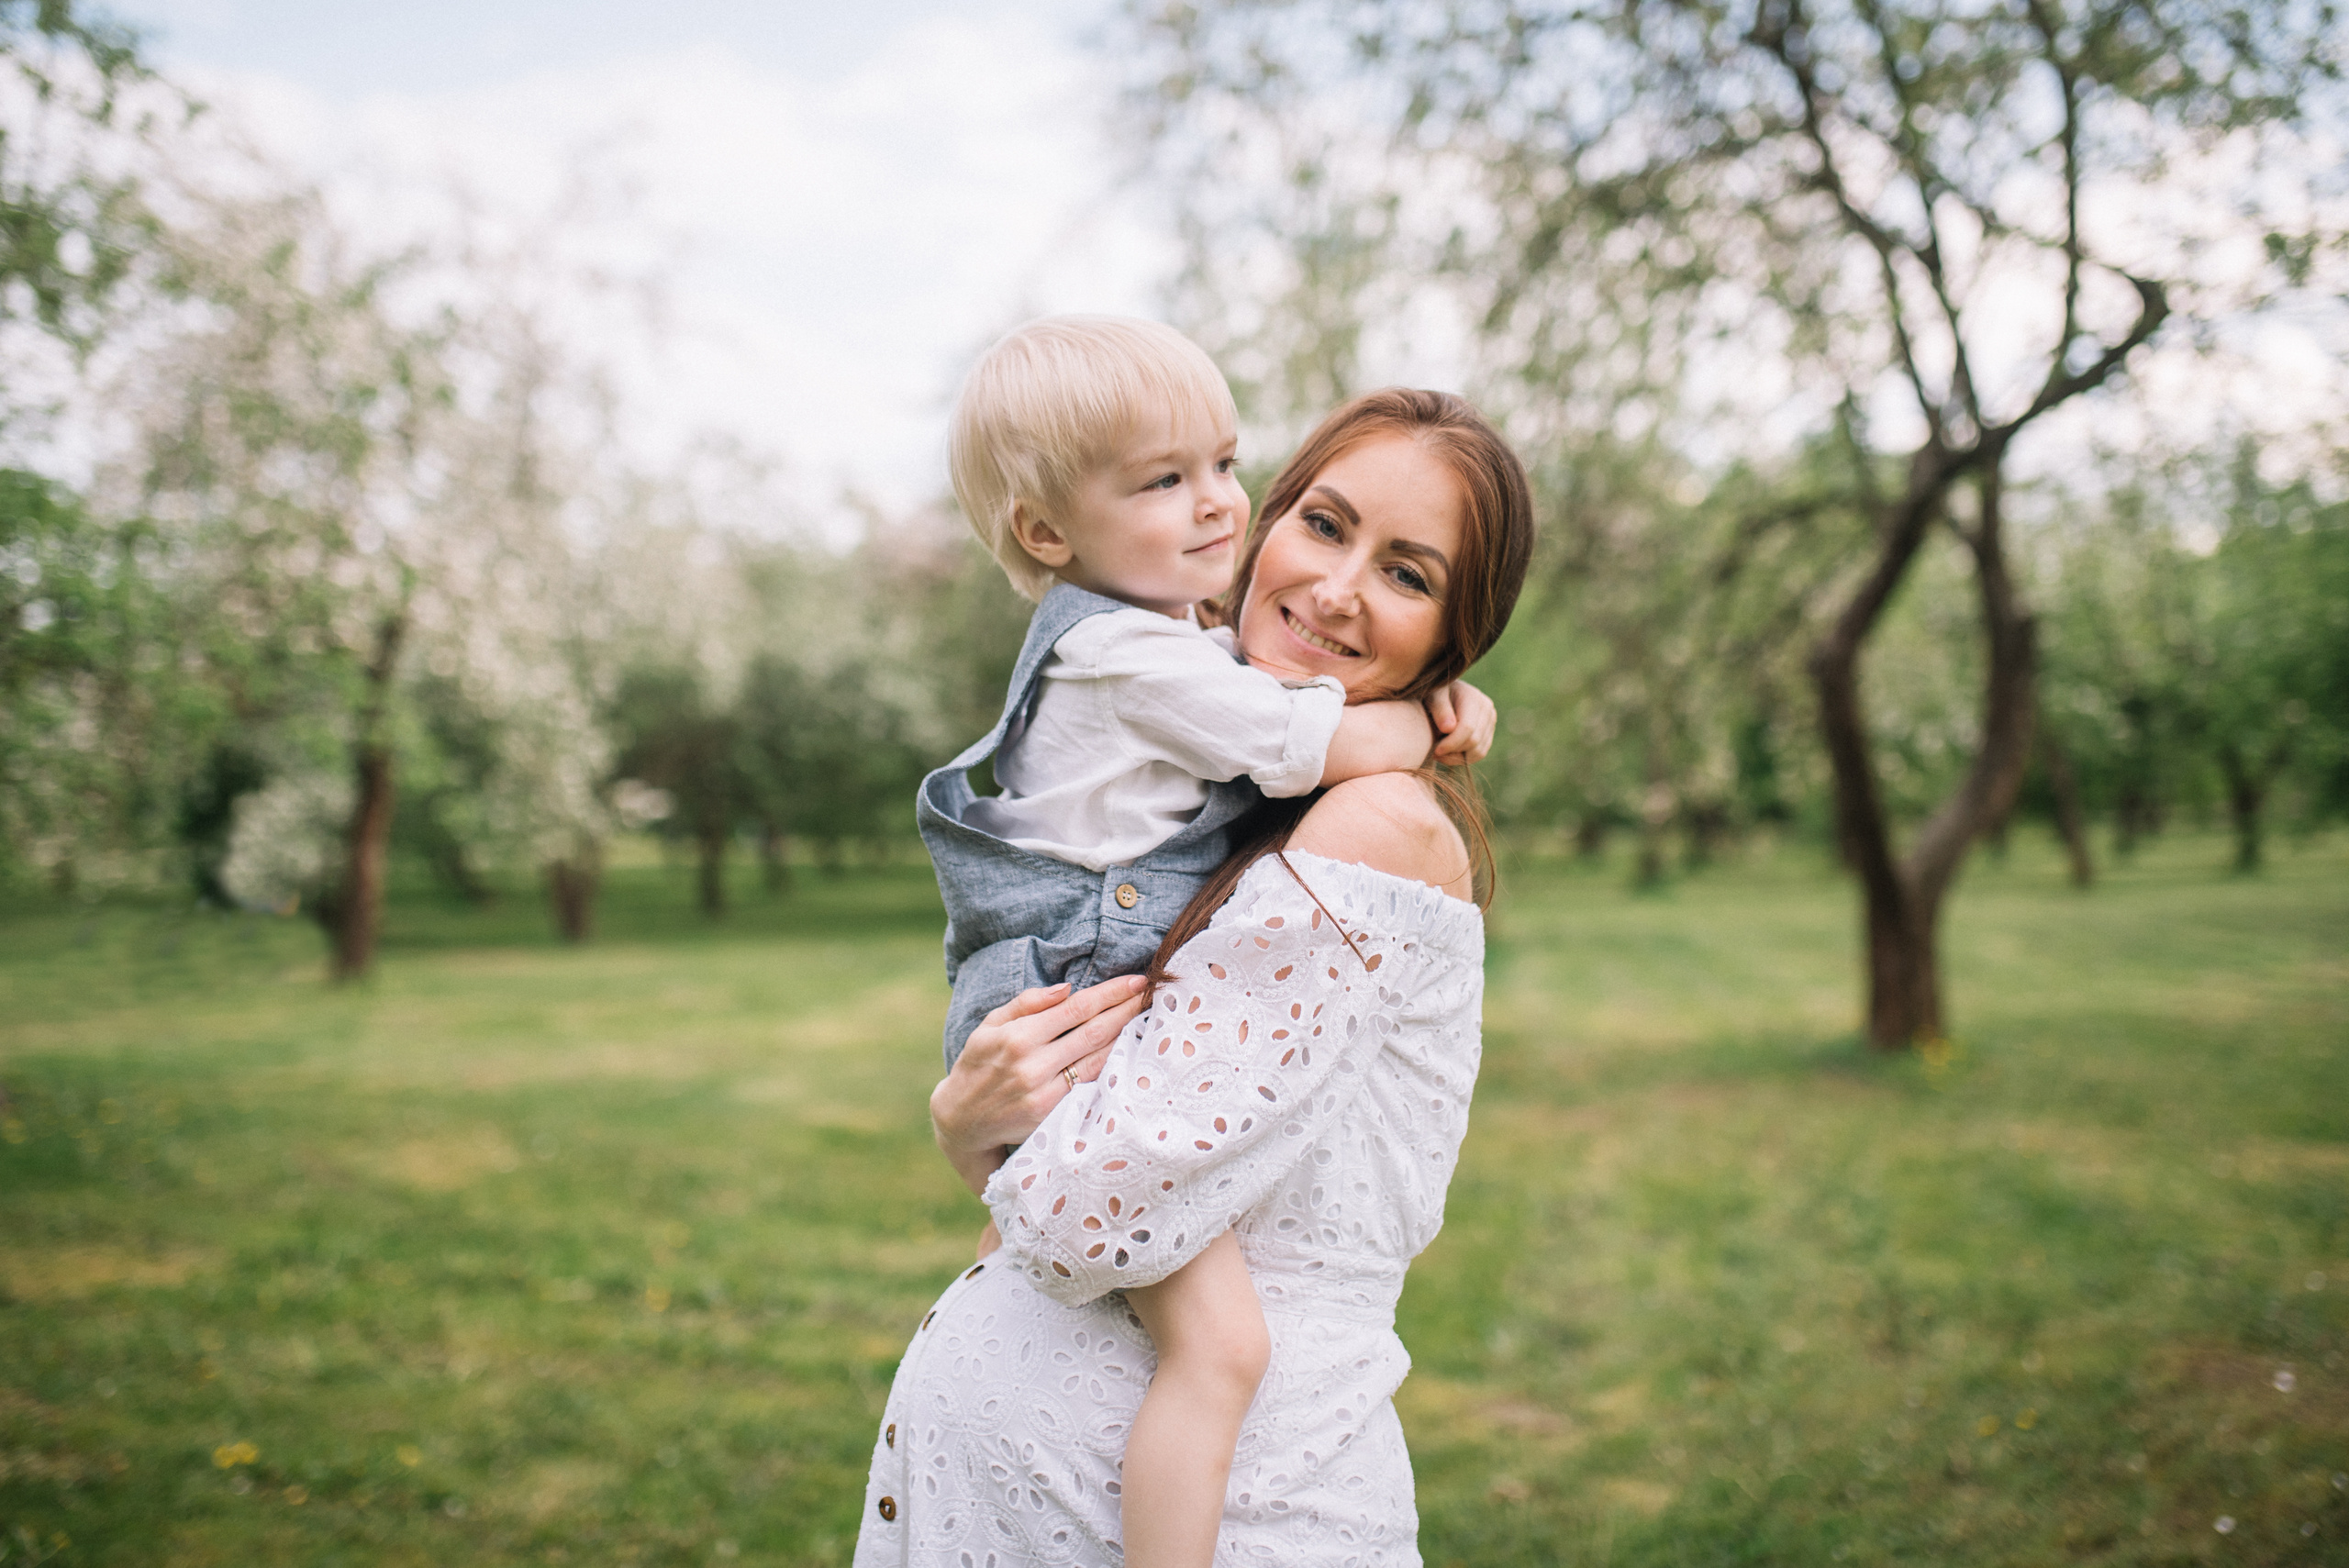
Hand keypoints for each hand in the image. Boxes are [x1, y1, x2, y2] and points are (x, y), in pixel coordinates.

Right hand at [928, 974, 1148, 1197]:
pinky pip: (1091, 1084)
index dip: (1110, 993)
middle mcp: (1033, 1065)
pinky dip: (1112, 1066)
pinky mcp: (1053, 1115)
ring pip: (1098, 1059)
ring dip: (1127, 1037)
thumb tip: (1066, 989)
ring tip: (1149, 1017)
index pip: (1076, 1008)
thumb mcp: (989, 1025)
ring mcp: (1045, 1093)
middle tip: (1154, 993)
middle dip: (1127, 1009)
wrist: (962, 1120)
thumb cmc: (978, 1064)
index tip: (1137, 980)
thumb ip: (1027, 1003)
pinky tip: (1130, 1051)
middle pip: (1094, 1032)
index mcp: (1018, 1036)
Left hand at [1428, 679, 1495, 766]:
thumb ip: (1439, 709)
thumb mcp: (1432, 696)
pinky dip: (1464, 758)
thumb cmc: (1433, 694)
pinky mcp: (1489, 732)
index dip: (1451, 743)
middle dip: (1453, 752)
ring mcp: (1490, 721)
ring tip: (1440, 753)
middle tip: (1435, 752)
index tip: (1436, 751)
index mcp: (1473, 698)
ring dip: (1457, 757)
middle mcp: (1487, 709)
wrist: (1442, 694)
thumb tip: (1448, 728)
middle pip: (1474, 741)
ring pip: (1479, 751)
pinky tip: (1448, 754)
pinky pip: (1480, 753)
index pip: (1467, 728)